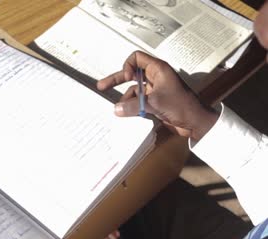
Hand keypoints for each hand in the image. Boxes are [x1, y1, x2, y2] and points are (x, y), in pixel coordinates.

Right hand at [97, 51, 217, 140]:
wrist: (196, 123)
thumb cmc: (181, 106)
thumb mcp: (154, 103)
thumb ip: (132, 105)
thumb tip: (115, 109)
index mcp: (158, 69)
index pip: (136, 58)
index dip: (128, 66)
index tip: (126, 78)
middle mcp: (155, 77)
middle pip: (130, 74)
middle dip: (116, 80)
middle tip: (101, 86)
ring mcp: (154, 90)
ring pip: (133, 90)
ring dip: (125, 99)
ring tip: (119, 109)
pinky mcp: (154, 102)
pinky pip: (137, 101)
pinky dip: (131, 107)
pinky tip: (127, 114)